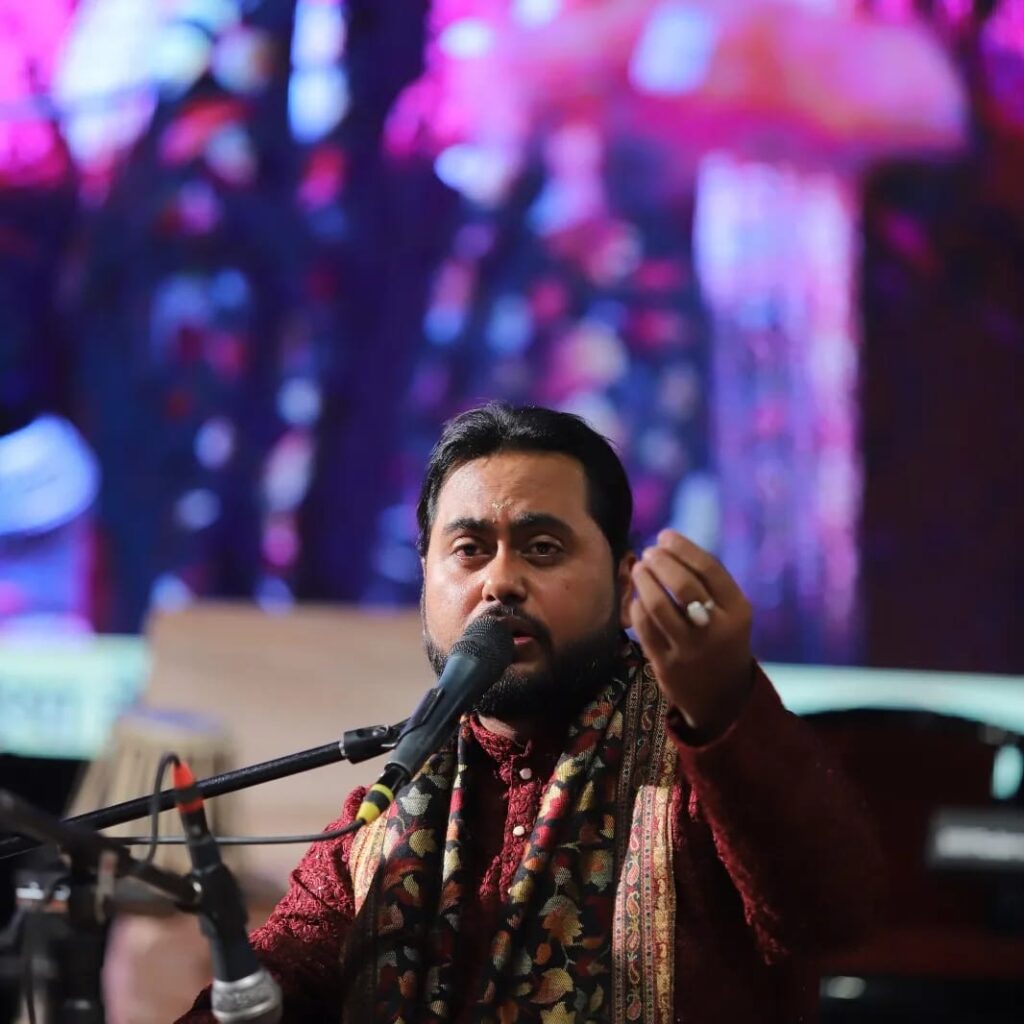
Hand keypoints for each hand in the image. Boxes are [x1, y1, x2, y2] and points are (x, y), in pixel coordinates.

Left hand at [629, 530, 753, 735]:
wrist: (722, 698)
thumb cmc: (723, 642)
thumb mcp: (731, 614)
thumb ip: (709, 583)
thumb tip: (669, 543)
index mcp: (737, 611)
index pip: (709, 569)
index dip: (683, 548)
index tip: (665, 535)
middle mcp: (716, 630)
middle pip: (683, 584)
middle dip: (661, 562)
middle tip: (649, 553)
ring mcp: (689, 649)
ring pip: (658, 605)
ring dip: (644, 581)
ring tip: (639, 569)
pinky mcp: (666, 665)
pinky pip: (644, 628)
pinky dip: (637, 607)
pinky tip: (637, 598)